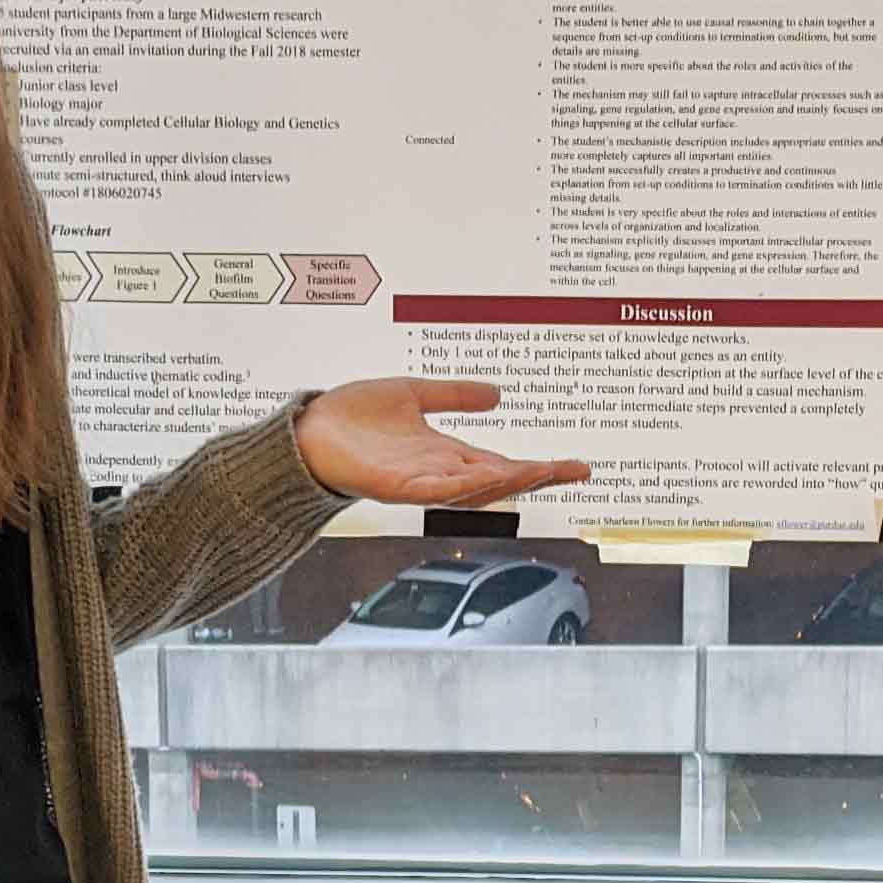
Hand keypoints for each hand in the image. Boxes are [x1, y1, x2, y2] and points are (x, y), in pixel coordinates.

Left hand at [288, 378, 591, 509]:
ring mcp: (419, 481)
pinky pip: (437, 489)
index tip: (575, 465)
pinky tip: (489, 476)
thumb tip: (496, 394)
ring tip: (542, 470)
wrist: (307, 434)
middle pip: (499, 479)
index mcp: (444, 453)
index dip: (539, 465)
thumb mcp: (412, 393)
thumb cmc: (351, 419)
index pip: (502, 461)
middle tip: (576, 471)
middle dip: (537, 476)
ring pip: (474, 486)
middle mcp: (437, 471)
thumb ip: (452, 394)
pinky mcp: (396, 486)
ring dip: (509, 480)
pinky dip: (465, 484)